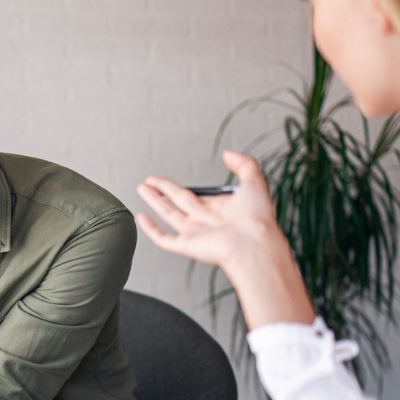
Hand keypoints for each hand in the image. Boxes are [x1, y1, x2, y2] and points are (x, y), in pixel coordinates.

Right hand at [136, 151, 278, 268]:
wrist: (254, 245)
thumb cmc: (258, 220)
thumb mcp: (254, 181)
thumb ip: (243, 164)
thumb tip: (228, 154)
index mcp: (220, 209)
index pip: (197, 196)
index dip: (182, 188)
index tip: (168, 182)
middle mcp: (206, 221)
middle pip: (178, 202)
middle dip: (162, 190)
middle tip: (149, 181)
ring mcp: (195, 234)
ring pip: (169, 214)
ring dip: (154, 200)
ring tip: (142, 188)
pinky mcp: (187, 246)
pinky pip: (164, 238)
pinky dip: (150, 229)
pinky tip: (142, 217)